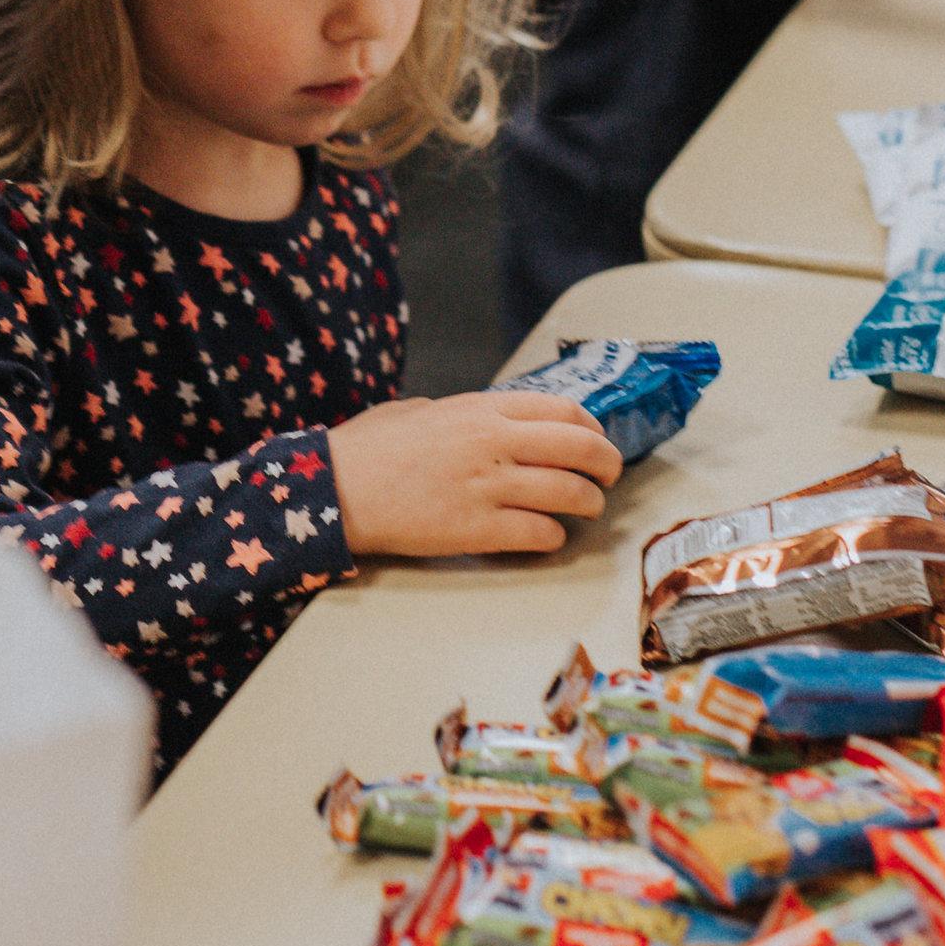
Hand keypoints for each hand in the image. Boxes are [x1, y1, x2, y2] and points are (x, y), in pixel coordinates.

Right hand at [330, 393, 623, 559]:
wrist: (335, 490)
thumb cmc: (368, 448)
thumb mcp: (417, 411)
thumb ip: (458, 413)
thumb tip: (483, 423)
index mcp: (481, 409)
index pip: (563, 410)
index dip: (591, 427)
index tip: (596, 439)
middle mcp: (494, 443)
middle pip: (580, 448)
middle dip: (606, 463)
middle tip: (608, 476)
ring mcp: (489, 487)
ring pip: (569, 493)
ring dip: (589, 503)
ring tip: (587, 509)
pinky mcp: (479, 530)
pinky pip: (540, 533)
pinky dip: (554, 536)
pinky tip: (549, 536)